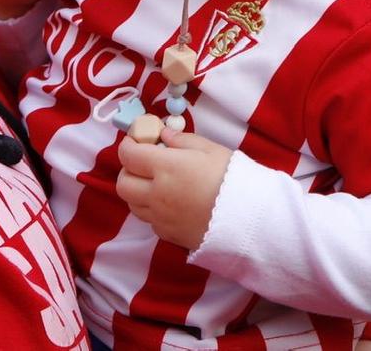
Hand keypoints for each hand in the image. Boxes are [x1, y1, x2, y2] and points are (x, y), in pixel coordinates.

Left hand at [116, 127, 232, 250]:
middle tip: (144, 162)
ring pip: (132, 204)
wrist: (248, 218)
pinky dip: (152, 209)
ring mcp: (160, 217)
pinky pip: (149, 220)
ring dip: (137, 191)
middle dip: (128, 169)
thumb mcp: (210, 149)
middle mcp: (156, 194)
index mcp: (165, 168)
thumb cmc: (231, 177)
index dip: (129, 144)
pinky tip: (170, 203)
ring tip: (156, 183)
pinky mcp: (168, 234)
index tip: (138, 140)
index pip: (128, 155)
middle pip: (123, 183)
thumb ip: (181, 141)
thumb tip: (163, 135)